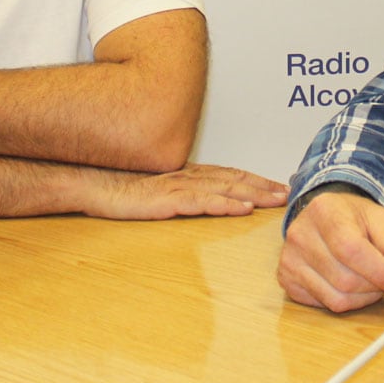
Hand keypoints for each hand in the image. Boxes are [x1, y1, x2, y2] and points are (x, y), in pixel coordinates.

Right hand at [86, 164, 287, 220]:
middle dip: (264, 185)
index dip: (256, 179)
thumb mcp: (158, 192)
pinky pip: (202, 202)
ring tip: (276, 199)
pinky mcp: (168, 200)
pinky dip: (225, 204)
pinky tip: (242, 208)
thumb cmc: (121, 189)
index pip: (229, 174)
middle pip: (234, 179)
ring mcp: (179, 186)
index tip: (278, 185)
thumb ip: (182, 195)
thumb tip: (204, 202)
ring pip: (224, 188)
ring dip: (254, 193)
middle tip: (289, 192)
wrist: (94, 185)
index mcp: (187, 174)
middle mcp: (188, 176)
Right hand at [278, 188, 383, 312]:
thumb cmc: (354, 219)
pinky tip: (350, 285)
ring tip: (370, 280)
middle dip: (374, 286)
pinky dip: (346, 302)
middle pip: (345, 279)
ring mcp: (289, 259)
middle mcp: (299, 234)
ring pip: (336, 298)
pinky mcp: (287, 280)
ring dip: (363, 297)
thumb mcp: (380, 219)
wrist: (326, 217)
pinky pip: (324, 305)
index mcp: (323, 211)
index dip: (378, 271)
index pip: (350, 250)